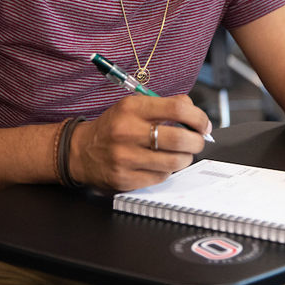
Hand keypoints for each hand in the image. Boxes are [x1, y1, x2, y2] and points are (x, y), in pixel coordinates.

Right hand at [69, 94, 211, 190]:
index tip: (203, 124)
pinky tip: (159, 164)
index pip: (177, 109)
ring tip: (180, 154)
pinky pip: (161, 177)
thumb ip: (164, 105)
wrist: (80, 151)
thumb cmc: (114, 128)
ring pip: (174, 161)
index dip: (198, 118)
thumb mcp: (133, 106)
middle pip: (180, 138)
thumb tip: (194, 113)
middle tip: (198, 141)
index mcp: (132, 108)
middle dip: (197, 141)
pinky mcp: (124, 179)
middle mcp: (127, 132)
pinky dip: (167, 171)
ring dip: (184, 158)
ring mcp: (125, 158)